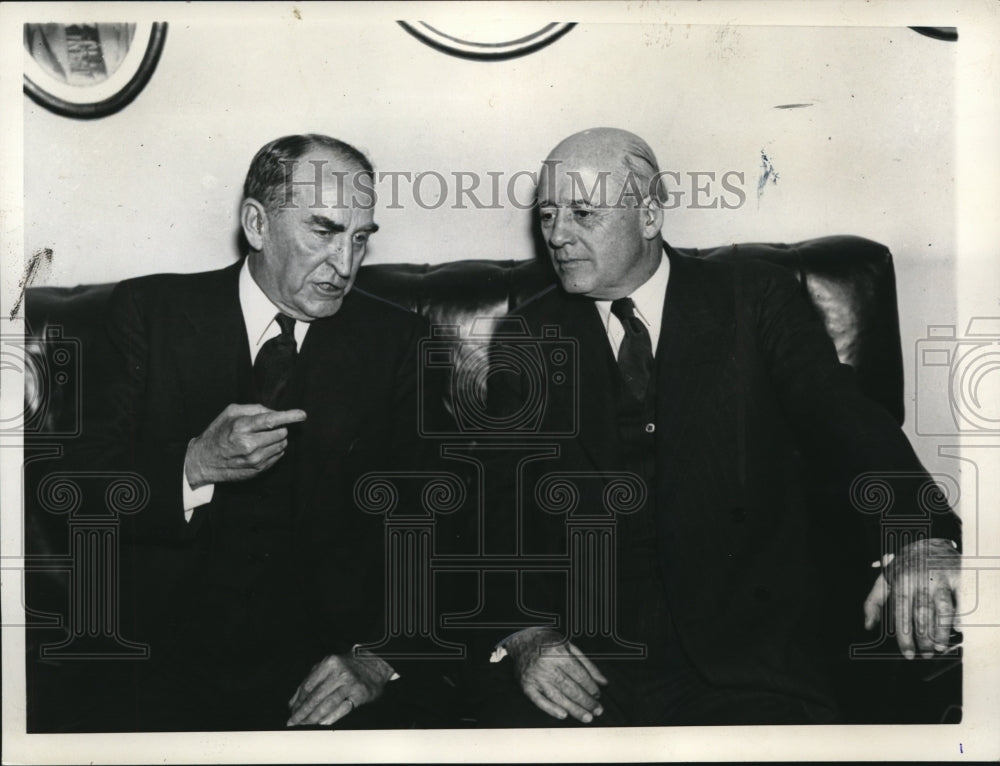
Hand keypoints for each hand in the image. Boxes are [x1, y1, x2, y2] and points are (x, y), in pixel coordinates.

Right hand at [184, 404, 306, 486]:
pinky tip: (261, 448)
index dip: (289, 416)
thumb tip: (275, 412)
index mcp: (241, 427)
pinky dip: (274, 449)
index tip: (302, 414)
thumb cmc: (218, 433)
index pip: (271, 420)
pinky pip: (278, 456)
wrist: (204, 461)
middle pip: (281, 432)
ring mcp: (255, 460)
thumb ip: (254, 409)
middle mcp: (249, 445)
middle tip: (266, 428)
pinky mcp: (258, 470)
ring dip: (277, 439)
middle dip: (279, 427)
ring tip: (261, 438)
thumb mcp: (230, 413)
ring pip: (282, 445)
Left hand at [286, 650, 394, 726]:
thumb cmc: (348, 666)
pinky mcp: (359, 695)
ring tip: (304, 725)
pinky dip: (330, 718)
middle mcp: (340, 672)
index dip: (298, 701)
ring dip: (313, 717)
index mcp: (329, 663)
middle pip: (316, 696)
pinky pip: (342, 709)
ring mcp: (350, 684)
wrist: (375, 664)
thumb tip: (293, 702)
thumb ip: (310, 681)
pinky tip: (321, 723)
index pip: (308, 685)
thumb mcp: (328, 666)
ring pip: (327, 704)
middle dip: (302, 712)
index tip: (291, 711)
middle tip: (293, 722)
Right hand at [505, 627, 607, 722]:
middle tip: (597, 711)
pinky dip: (552, 709)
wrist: (522, 639)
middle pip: (570, 688)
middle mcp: (545, 665)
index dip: (590, 687)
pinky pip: (540, 701)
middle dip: (586, 701)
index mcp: (557, 653)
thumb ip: (587, 664)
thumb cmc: (548, 642)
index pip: (578, 674)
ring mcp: (535, 677)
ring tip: (587, 717)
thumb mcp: (569, 646)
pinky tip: (563, 715)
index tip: (598, 696)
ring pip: (557, 697)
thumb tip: (603, 682)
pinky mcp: (526, 685)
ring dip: (574, 709)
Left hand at [863, 538, 959, 658]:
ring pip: (942, 608)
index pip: (902, 614)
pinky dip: (961, 613)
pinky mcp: (957, 576)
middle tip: (926, 654)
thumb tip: (868, 626)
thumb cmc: (904, 566)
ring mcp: (940, 577)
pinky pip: (961, 597)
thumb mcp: (884, 580)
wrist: (928, 541)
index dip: (905, 636)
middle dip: (924, 638)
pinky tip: (959, 628)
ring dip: (941, 630)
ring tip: (940, 647)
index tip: (908, 653)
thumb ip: (873, 603)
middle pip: (922, 614)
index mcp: (901, 581)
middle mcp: (920, 580)